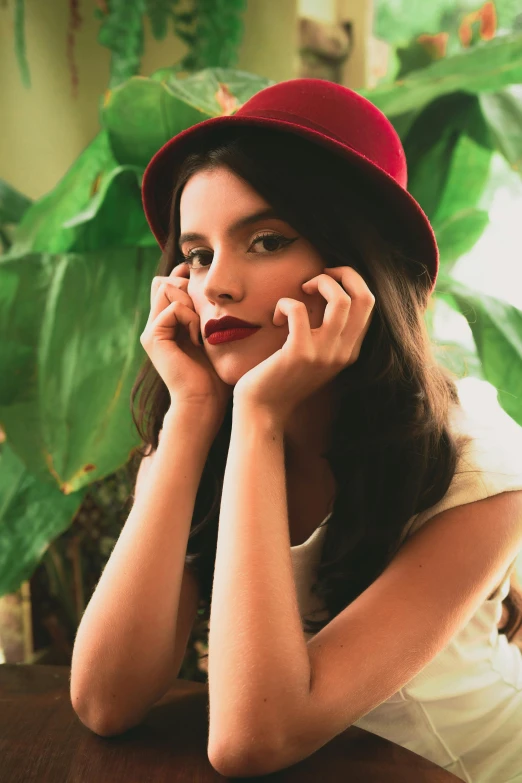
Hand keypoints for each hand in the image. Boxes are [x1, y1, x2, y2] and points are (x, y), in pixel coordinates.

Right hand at [140, 263, 232, 418]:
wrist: (204, 401)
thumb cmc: (215, 374)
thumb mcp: (212, 336)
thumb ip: (206, 314)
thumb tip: (213, 290)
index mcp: (168, 324)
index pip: (166, 284)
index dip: (182, 277)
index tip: (204, 289)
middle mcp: (156, 325)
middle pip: (162, 282)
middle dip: (185, 287)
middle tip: (203, 310)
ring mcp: (152, 331)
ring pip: (164, 288)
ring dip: (189, 302)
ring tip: (200, 326)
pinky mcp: (153, 337)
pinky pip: (172, 308)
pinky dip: (190, 317)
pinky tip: (197, 338)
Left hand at [233, 267, 374, 425]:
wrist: (263, 409)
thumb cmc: (283, 378)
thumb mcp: (316, 356)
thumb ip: (328, 333)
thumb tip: (327, 293)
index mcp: (350, 351)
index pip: (368, 303)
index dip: (351, 280)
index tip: (328, 279)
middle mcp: (343, 352)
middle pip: (364, 297)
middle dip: (343, 273)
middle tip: (317, 277)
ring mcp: (323, 354)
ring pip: (340, 300)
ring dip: (320, 282)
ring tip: (302, 289)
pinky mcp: (299, 353)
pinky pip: (297, 309)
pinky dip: (285, 303)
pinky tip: (276, 318)